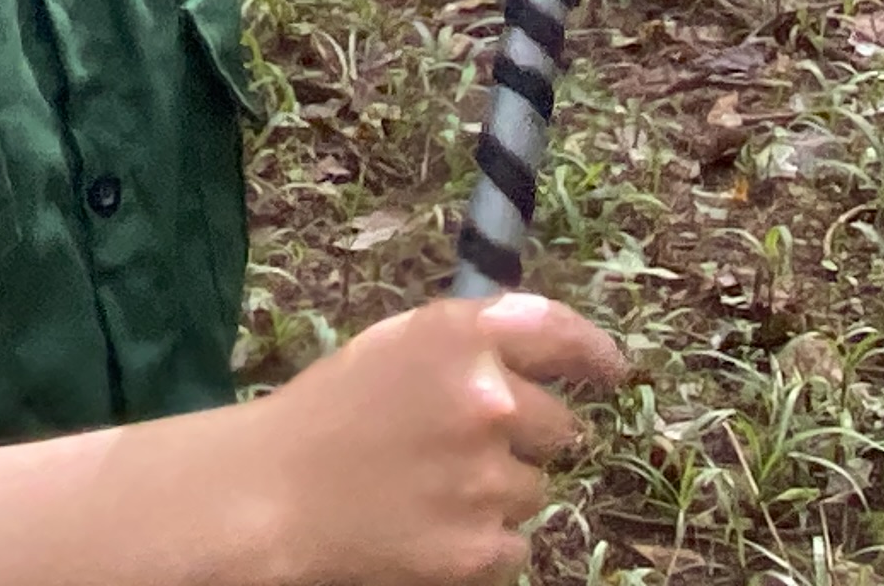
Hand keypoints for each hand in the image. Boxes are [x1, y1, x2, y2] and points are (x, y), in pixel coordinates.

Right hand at [241, 295, 622, 585]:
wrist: (270, 497)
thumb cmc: (327, 414)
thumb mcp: (397, 346)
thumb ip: (470, 341)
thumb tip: (544, 349)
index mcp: (463, 338)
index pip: (562, 335)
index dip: (596, 355)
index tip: (613, 372)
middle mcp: (488, 401)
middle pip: (561, 428)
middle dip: (531, 440)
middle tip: (473, 451)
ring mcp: (487, 480)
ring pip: (536, 491)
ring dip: (501, 494)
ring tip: (434, 491)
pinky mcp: (478, 549)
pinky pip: (516, 546)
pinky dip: (484, 544)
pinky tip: (432, 528)